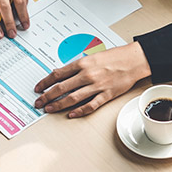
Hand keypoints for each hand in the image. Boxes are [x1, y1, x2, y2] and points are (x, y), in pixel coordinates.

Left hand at [33, 42, 149, 117]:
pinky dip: (79, 111)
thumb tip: (61, 73)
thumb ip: (77, 65)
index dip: (45, 82)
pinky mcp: (106, 95)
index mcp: (82, 63)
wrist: (133, 60)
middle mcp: (87, 75)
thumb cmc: (114, 57)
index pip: (57, 74)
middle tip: (38, 102)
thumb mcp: (91, 56)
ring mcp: (96, 86)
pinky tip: (71, 114)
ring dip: (58, 105)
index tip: (38, 88)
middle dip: (47, 96)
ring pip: (73, 98)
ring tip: (49, 109)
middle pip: (61, 87)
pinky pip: (90, 105)